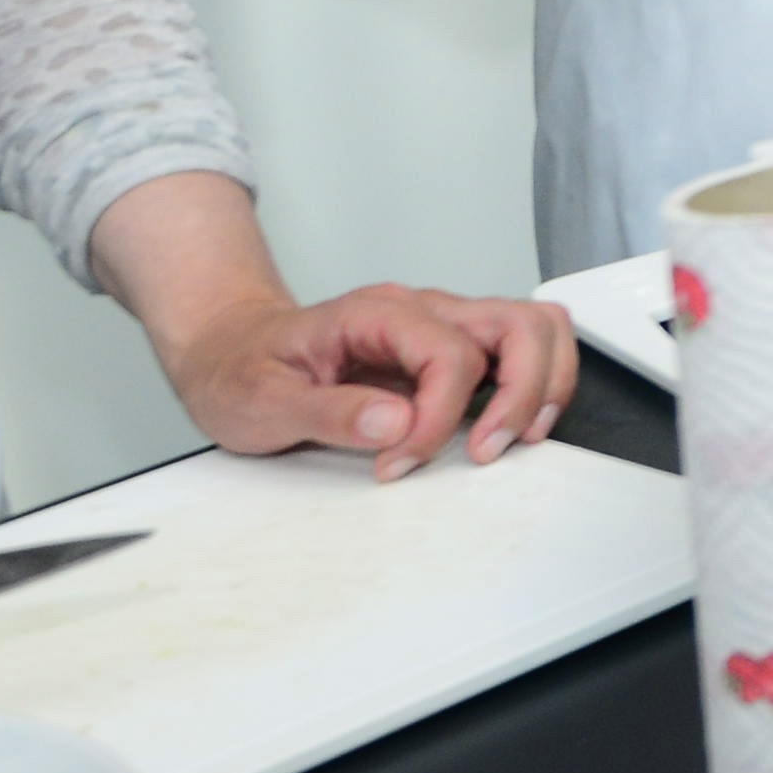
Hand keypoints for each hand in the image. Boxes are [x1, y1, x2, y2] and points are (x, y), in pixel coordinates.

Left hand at [161, 280, 580, 478]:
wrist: (229, 352)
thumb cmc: (243, 373)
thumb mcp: (261, 402)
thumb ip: (329, 412)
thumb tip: (395, 423)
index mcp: (375, 314)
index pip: (448, 353)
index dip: (440, 416)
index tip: (401, 463)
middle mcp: (420, 309)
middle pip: (517, 324)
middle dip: (522, 393)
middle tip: (487, 451)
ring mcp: (441, 324)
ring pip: (535, 327)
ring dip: (542, 383)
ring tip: (516, 438)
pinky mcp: (451, 347)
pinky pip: (521, 346)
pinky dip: (535, 384)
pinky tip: (511, 425)